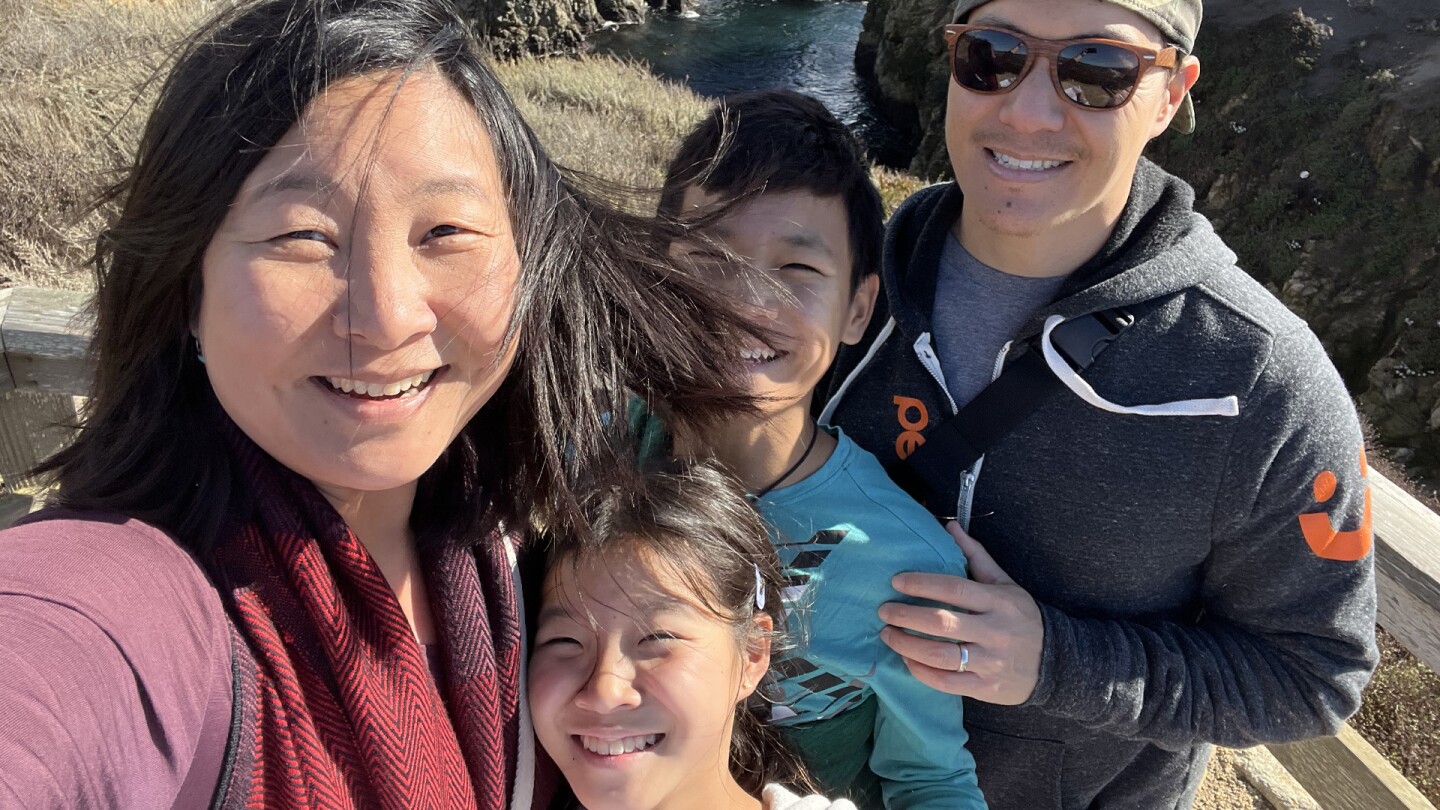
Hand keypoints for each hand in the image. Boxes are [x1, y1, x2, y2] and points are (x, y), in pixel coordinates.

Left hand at [878, 522, 1043, 704]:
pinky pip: (946, 682)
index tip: (896, 581)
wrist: (1055, 663)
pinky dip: (921, 671)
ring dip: (907, 645)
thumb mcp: (1006, 584)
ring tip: (888, 634)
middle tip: (883, 610)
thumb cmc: (1022, 618)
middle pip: (942, 623)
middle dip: (906, 615)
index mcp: (998, 602)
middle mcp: (995, 632)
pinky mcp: (986, 687)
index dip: (922, 584)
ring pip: (940, 655)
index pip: (954, 589)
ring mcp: (991, 662)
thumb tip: (950, 526)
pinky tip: (906, 659)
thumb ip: (976, 556)